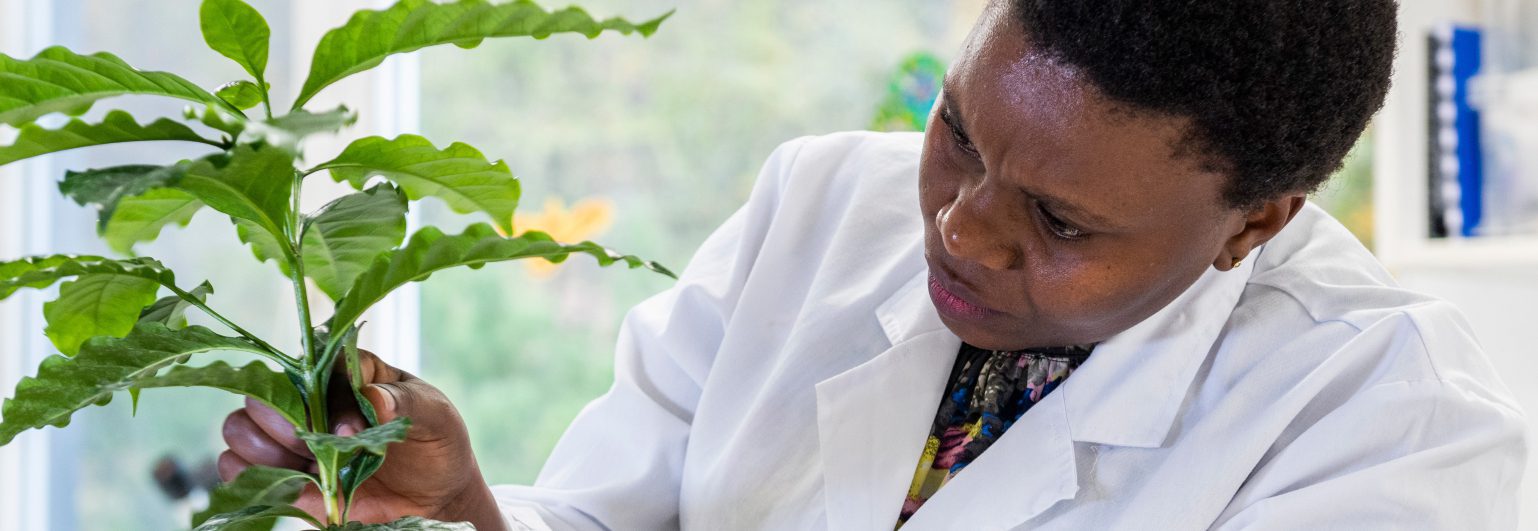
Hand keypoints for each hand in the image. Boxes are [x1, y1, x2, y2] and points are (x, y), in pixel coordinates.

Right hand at [218, 349, 506, 529]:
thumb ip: (405, 403)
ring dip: (266, 451)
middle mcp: (309, 397)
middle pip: (261, 393)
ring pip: (239, 428)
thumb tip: (372, 398)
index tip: (351, 433)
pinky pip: (234, 467)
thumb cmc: (435, 443)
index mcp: (346, 370)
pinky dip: (254, 476)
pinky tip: (298, 484)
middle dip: (285, 424)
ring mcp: (289, 435)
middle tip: (319, 449)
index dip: (325, 399)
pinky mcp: (280, 472)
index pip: (313, 366)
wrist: (433, 496)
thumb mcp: (436, 416)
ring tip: (312, 468)